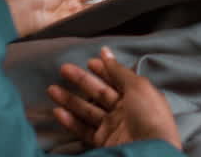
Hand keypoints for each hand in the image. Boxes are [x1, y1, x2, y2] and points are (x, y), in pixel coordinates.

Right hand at [48, 47, 181, 149]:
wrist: (149, 150)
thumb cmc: (148, 114)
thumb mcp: (138, 86)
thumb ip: (119, 71)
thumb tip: (106, 52)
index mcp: (137, 96)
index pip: (116, 79)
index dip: (103, 69)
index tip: (89, 61)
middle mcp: (124, 111)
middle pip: (99, 93)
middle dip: (81, 80)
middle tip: (64, 69)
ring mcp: (112, 127)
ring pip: (87, 111)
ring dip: (69, 100)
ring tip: (51, 89)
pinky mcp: (103, 142)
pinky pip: (83, 130)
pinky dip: (70, 121)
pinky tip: (58, 111)